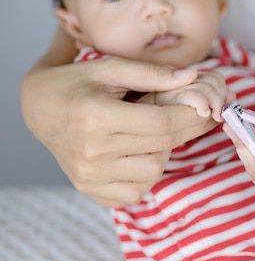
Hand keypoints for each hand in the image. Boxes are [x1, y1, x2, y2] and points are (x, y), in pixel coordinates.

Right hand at [20, 57, 217, 206]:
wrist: (39, 109)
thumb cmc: (76, 84)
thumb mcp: (109, 68)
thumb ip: (151, 74)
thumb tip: (192, 78)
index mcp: (96, 118)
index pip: (162, 123)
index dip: (193, 115)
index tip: (210, 108)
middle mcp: (92, 152)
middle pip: (162, 146)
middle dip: (189, 130)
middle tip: (199, 116)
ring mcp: (90, 176)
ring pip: (153, 172)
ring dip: (164, 151)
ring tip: (154, 132)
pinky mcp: (91, 190)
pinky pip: (135, 192)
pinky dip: (147, 174)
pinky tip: (140, 152)